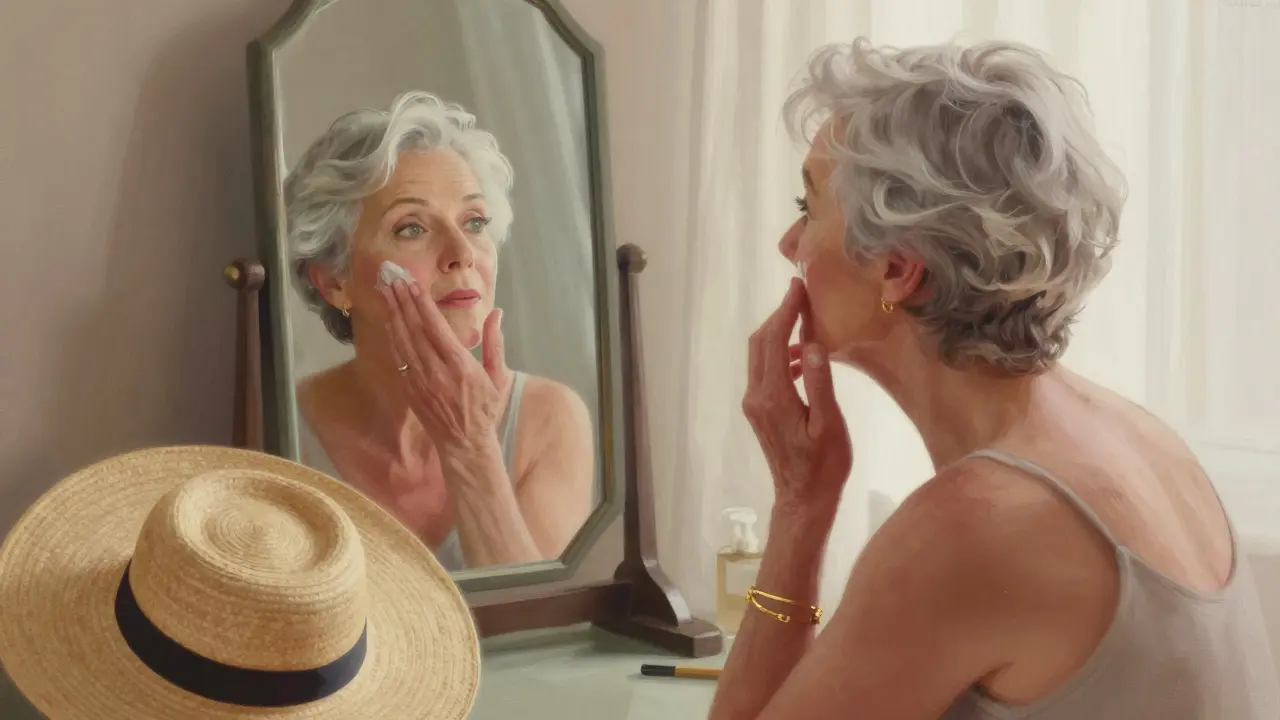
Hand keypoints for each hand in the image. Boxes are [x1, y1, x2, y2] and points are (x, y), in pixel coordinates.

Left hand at [381, 279, 511, 453]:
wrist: (464, 444)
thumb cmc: (485, 410)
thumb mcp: (498, 376)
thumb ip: (495, 343)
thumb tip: (497, 313)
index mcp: (460, 365)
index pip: (435, 327)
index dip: (422, 303)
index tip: (412, 284)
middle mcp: (436, 371)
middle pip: (414, 330)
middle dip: (402, 302)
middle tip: (392, 279)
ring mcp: (419, 381)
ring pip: (402, 341)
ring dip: (392, 315)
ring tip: (385, 292)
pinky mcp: (409, 389)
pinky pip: (398, 358)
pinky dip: (392, 337)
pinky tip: (388, 321)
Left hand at [742, 278, 851, 507]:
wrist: (803, 499)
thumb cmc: (823, 465)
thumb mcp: (828, 424)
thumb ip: (819, 384)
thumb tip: (813, 345)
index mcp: (773, 396)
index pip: (774, 341)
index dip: (785, 311)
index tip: (799, 287)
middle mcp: (756, 396)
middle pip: (760, 343)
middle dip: (779, 316)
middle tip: (802, 296)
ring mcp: (755, 404)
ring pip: (760, 356)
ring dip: (779, 335)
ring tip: (807, 320)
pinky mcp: (760, 410)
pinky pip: (765, 372)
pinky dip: (780, 355)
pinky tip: (805, 358)